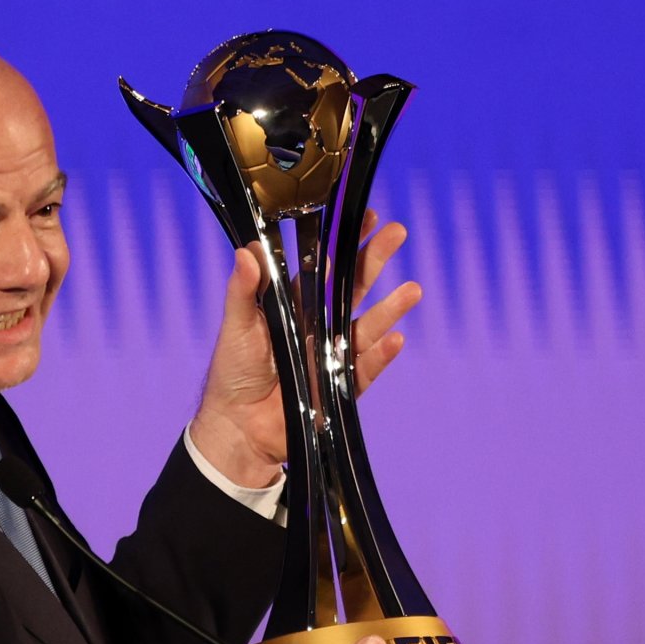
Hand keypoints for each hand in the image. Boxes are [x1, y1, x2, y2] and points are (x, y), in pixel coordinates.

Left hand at [188, 212, 421, 486]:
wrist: (237, 427)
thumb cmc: (232, 372)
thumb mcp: (236, 325)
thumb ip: (242, 290)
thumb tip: (248, 249)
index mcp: (294, 307)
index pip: (323, 269)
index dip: (343, 243)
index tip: (361, 216)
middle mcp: (317, 327)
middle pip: (352, 289)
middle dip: (374, 261)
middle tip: (397, 233)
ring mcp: (331, 357)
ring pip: (366, 328)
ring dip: (390, 309)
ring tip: (413, 290)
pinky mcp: (338, 389)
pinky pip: (364, 371)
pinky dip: (380, 356)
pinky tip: (395, 339)